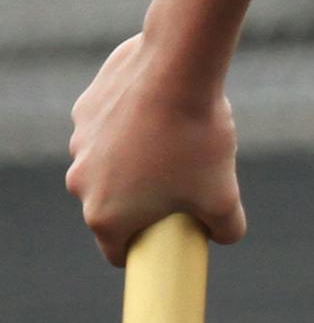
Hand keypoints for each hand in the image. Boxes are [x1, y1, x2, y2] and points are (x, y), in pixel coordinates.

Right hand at [66, 35, 245, 266]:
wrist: (177, 72)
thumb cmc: (197, 142)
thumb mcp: (225, 198)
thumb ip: (226, 229)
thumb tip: (222, 235)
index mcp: (104, 215)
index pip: (119, 251)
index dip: (147, 250)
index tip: (171, 237)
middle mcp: (80, 182)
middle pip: (115, 207)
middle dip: (147, 203)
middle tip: (186, 187)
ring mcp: (78, 144)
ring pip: (112, 166)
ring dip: (139, 164)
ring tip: (180, 145)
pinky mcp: (85, 110)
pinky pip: (110, 130)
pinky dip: (133, 128)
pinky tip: (163, 115)